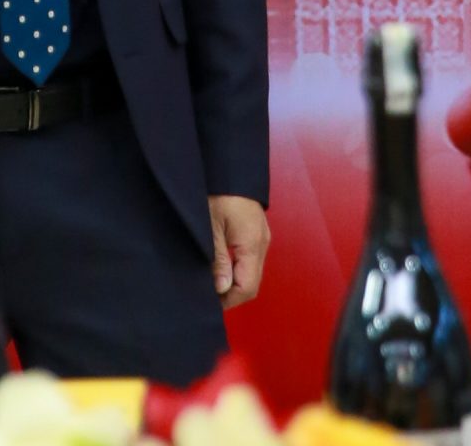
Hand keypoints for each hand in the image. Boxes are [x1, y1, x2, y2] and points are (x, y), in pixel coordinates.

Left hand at [208, 194, 268, 308]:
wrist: (232, 167)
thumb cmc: (219, 194)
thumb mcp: (211, 227)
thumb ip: (218, 259)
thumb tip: (222, 289)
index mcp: (252, 246)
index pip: (247, 287)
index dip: (229, 299)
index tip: (209, 302)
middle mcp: (262, 244)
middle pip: (252, 282)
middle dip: (231, 293)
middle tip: (208, 294)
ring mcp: (262, 238)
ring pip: (252, 271)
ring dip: (234, 281)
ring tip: (212, 281)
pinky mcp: (257, 232)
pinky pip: (251, 259)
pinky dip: (238, 268)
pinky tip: (222, 266)